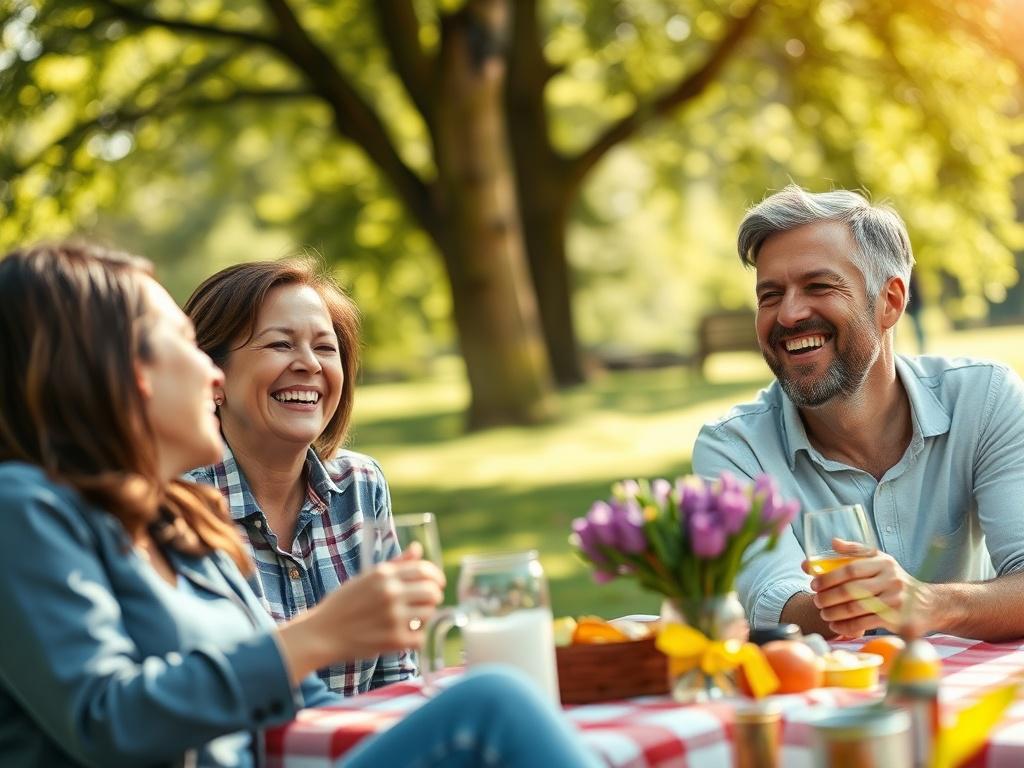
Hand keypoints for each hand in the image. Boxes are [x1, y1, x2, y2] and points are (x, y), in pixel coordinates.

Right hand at [277, 550, 444, 682]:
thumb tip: (418, 548)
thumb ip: (396, 564)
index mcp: (383, 574)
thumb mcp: (367, 577)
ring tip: (414, 618)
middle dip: (434, 596)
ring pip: (430, 613)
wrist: (322, 633)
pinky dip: (417, 637)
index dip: (436, 576)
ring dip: (425, 616)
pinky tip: (407, 635)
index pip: (425, 570)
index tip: (437, 583)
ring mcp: (394, 617)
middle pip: (432, 591)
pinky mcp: (394, 641)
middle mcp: (391, 593)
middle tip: (428, 602)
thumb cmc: (344, 604)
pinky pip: (421, 637)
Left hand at [802, 538, 930, 638]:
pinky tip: (836, 625)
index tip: (813, 583)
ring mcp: (895, 600)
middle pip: (850, 589)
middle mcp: (890, 579)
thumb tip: (832, 541)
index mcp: (883, 563)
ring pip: (855, 608)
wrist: (930, 604)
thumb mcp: (881, 560)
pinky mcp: (896, 619)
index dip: (828, 577)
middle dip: (827, 597)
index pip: (850, 568)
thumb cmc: (896, 581)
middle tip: (816, 601)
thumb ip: (856, 551)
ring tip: (824, 614)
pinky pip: (864, 623)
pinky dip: (846, 626)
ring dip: (834, 613)